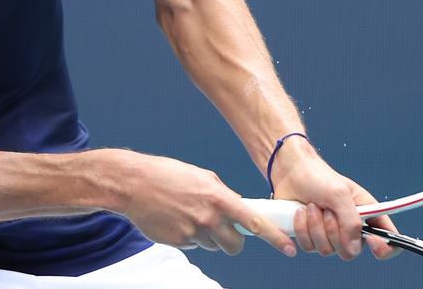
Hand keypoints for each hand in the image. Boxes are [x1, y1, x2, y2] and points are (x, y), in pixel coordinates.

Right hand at [116, 152, 296, 256]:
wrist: (133, 184)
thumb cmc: (168, 175)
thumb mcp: (203, 177)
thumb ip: (223, 195)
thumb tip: (238, 210)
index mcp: (218, 197)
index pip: (254, 222)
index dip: (275, 237)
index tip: (290, 247)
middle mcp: (208, 217)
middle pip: (235, 245)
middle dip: (233, 241)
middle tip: (225, 230)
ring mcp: (192, 232)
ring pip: (213, 246)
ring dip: (209, 237)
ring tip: (191, 215)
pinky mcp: (178, 242)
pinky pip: (194, 246)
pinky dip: (191, 237)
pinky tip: (178, 219)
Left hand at [268, 140, 400, 260]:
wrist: (291, 172)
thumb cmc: (319, 177)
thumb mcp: (339, 195)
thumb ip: (350, 222)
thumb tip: (353, 248)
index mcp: (367, 214)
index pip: (388, 239)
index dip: (385, 248)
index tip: (372, 241)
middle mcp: (351, 228)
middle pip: (351, 252)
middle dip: (334, 231)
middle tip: (327, 210)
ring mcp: (330, 235)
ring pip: (327, 251)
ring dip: (315, 227)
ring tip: (312, 206)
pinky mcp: (312, 237)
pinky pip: (309, 247)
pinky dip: (302, 229)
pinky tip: (300, 212)